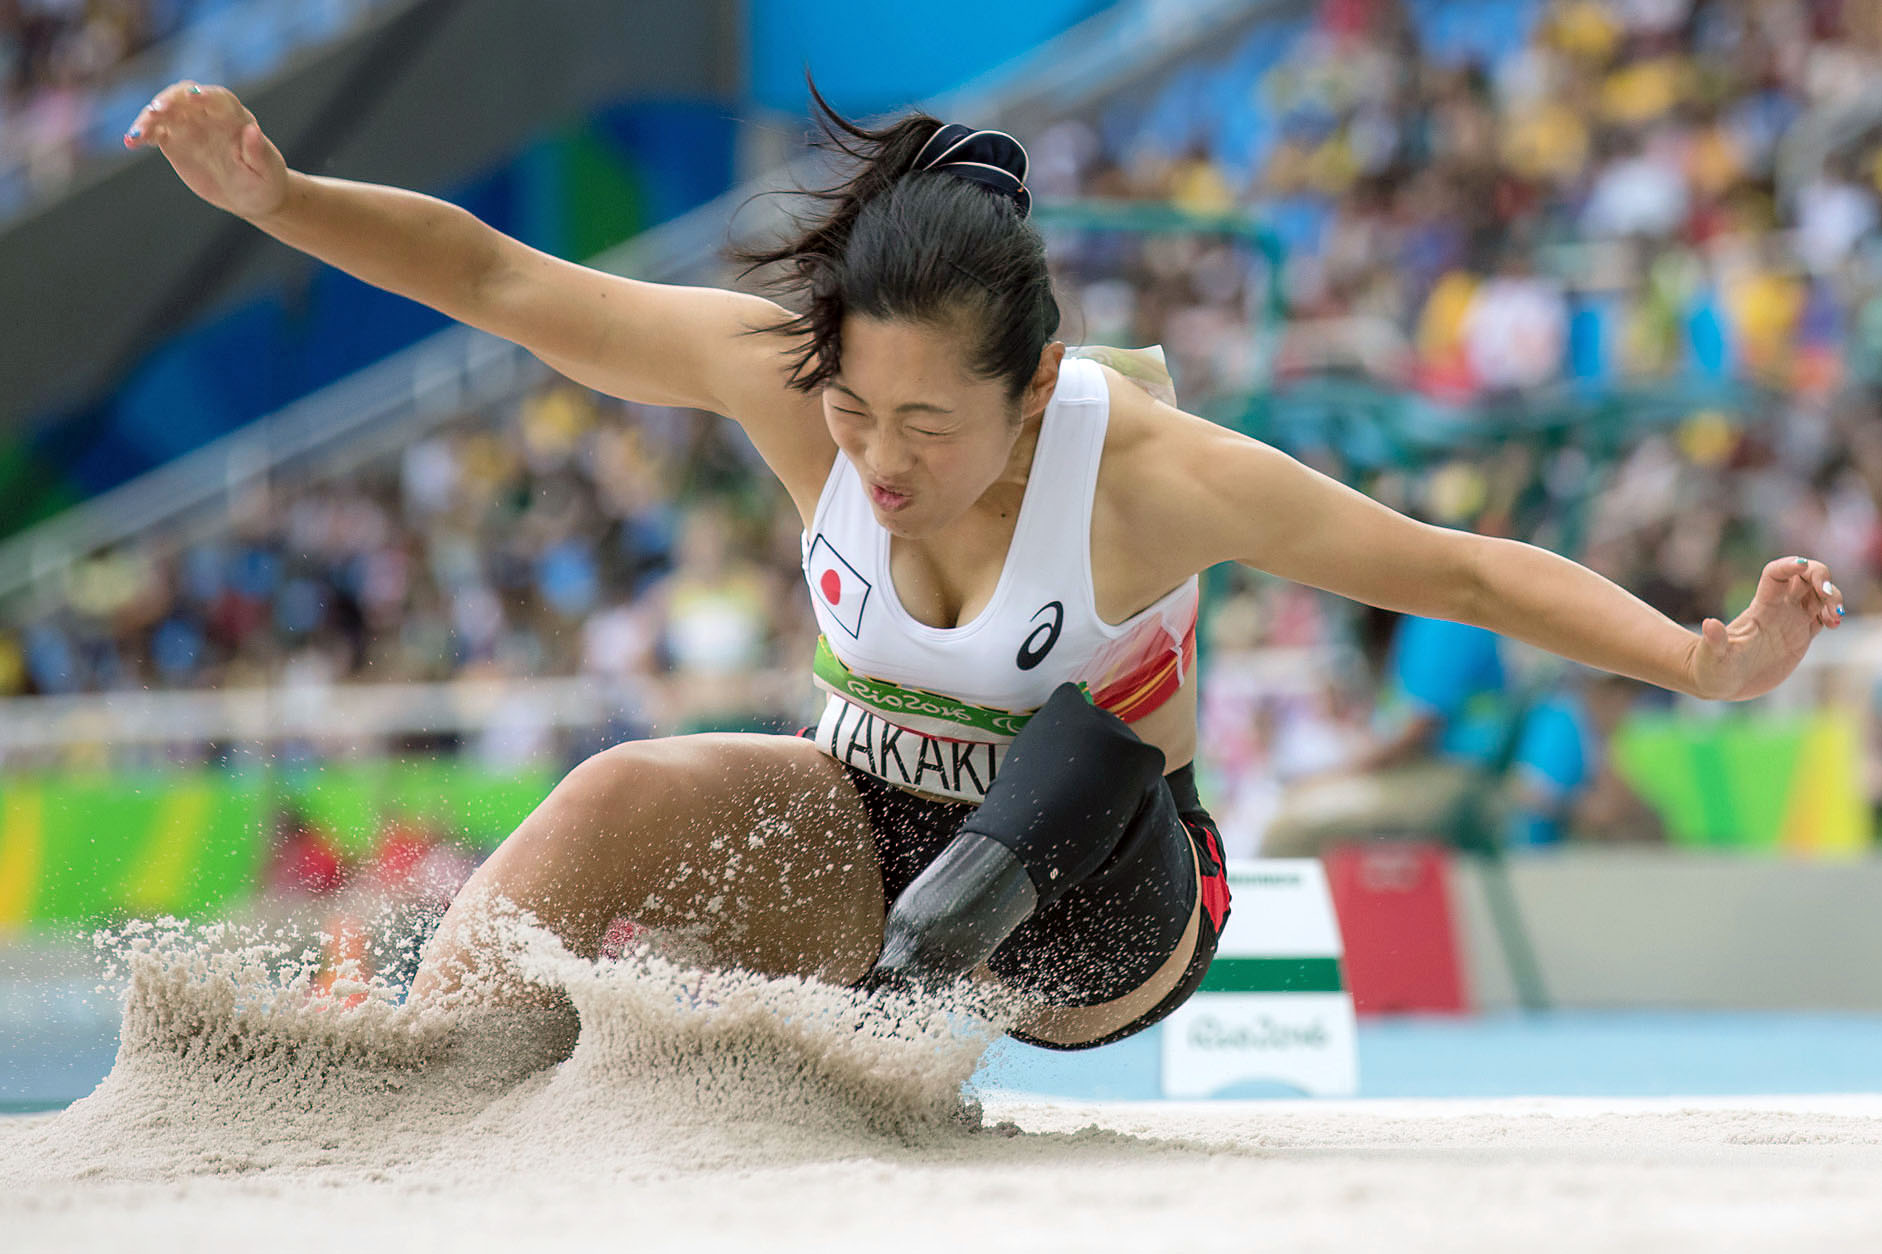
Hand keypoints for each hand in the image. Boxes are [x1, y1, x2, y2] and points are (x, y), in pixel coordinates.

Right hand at [123, 81, 288, 220]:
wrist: (250, 196)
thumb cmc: (265, 181)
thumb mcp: (267, 171)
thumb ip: (259, 151)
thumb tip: (253, 130)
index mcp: (234, 117)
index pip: (219, 98)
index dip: (207, 95)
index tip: (196, 96)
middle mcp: (207, 115)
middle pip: (185, 97)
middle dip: (171, 100)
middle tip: (157, 110)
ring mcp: (188, 126)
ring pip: (164, 112)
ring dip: (149, 117)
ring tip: (138, 133)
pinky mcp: (173, 140)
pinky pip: (154, 132)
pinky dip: (141, 135)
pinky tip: (130, 142)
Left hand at [1690, 556, 1844, 700]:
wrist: (1722, 683)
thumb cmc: (1713, 668)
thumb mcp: (1712, 656)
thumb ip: (1715, 641)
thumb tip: (1709, 624)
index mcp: (1760, 608)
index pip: (1776, 574)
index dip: (1790, 565)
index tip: (1803, 566)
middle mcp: (1777, 609)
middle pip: (1803, 576)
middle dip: (1820, 576)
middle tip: (1827, 594)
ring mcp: (1790, 621)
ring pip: (1818, 595)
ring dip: (1832, 596)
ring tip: (1834, 618)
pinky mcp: (1800, 637)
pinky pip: (1821, 616)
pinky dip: (1832, 614)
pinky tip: (1834, 624)